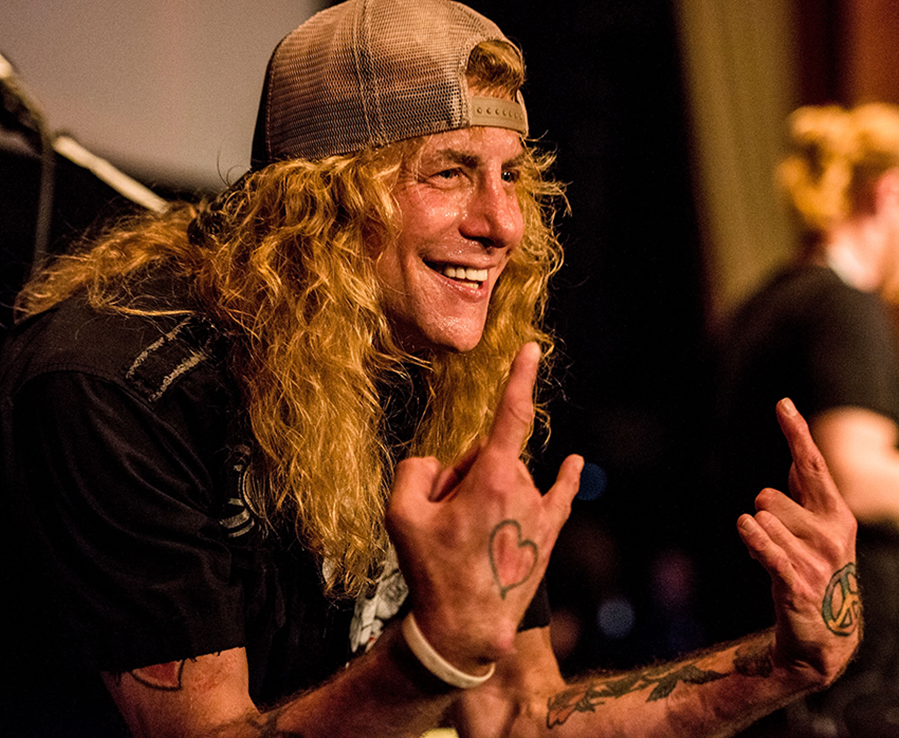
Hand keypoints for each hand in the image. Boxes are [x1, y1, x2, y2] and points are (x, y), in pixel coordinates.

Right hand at [387, 343, 581, 672]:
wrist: (467, 627)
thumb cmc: (432, 571)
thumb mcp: (401, 516)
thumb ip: (416, 470)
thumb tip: (441, 466)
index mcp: (491, 479)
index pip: (509, 416)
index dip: (519, 378)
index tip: (532, 348)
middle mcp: (524, 489)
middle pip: (491, 455)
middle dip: (467, 471)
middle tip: (445, 516)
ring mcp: (538, 513)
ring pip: (510, 477)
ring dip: (488, 492)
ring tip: (467, 537)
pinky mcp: (547, 534)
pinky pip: (559, 494)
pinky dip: (565, 477)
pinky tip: (575, 462)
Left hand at [737, 398, 859, 688]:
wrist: (823, 635)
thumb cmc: (811, 571)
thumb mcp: (810, 530)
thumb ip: (803, 495)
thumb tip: (799, 459)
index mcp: (836, 515)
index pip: (813, 466)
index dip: (797, 433)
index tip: (782, 403)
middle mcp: (832, 535)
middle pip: (769, 496)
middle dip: (763, 514)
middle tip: (777, 542)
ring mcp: (818, 562)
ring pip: (761, 522)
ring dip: (756, 538)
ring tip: (775, 562)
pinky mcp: (798, 586)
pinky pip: (767, 550)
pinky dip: (754, 539)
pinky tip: (745, 528)